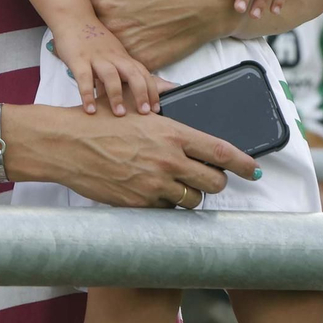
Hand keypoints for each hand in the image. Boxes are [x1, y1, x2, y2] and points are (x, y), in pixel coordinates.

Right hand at [15, 102, 260, 207]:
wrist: (67, 144)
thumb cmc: (100, 123)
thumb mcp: (140, 112)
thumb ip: (169, 123)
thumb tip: (192, 132)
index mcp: (172, 133)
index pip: (222, 152)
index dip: (244, 164)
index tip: (255, 170)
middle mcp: (168, 160)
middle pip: (214, 182)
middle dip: (216, 182)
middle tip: (210, 179)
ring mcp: (154, 185)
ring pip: (193, 200)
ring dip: (190, 195)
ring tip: (176, 184)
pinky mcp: (139, 204)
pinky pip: (166, 210)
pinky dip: (165, 204)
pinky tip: (152, 191)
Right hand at [52, 16, 166, 115]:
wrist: (73, 17)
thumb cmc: (92, 39)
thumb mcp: (109, 55)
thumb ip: (115, 75)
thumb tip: (121, 97)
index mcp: (122, 56)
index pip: (142, 72)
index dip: (151, 90)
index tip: (156, 108)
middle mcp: (113, 57)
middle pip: (133, 73)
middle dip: (141, 93)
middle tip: (145, 113)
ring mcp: (96, 57)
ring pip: (111, 75)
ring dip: (116, 95)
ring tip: (119, 114)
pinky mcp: (78, 59)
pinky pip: (84, 78)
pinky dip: (87, 94)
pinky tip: (90, 109)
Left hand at [79, 0, 230, 69]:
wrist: (208, 2)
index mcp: (108, 0)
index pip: (77, 2)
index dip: (74, 0)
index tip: (75, 0)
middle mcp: (114, 26)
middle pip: (85, 30)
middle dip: (82, 26)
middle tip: (86, 22)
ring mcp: (129, 47)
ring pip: (101, 51)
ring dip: (98, 46)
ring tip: (104, 39)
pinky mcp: (144, 61)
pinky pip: (124, 64)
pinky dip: (120, 60)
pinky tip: (123, 53)